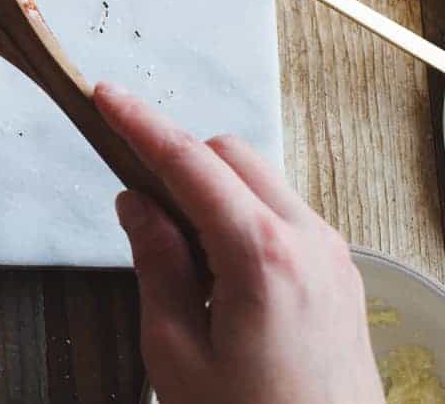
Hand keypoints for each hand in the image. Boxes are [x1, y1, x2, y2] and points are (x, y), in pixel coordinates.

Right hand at [94, 83, 382, 403]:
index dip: (141, 124)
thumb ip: (155, 263)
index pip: (189, 162)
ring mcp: (331, 257)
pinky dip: (243, 214)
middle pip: (231, 154)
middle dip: (179, 158)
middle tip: (134, 193)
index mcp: (262, 256)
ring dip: (213, 188)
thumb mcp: (176, 349)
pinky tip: (215, 264)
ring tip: (176, 248)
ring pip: (260, 180)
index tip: (108, 98)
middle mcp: (308, 243)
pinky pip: (284, 214)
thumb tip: (137, 204)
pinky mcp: (339, 276)